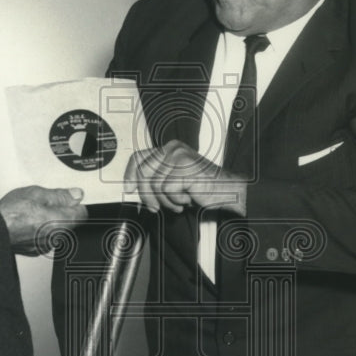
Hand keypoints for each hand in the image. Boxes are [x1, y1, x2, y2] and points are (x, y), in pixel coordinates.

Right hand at [0, 186, 86, 254]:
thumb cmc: (11, 213)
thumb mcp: (37, 194)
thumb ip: (60, 195)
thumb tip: (76, 195)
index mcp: (61, 223)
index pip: (82, 213)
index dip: (74, 203)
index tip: (67, 198)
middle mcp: (56, 238)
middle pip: (69, 222)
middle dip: (60, 211)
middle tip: (43, 203)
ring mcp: (45, 246)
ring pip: (55, 231)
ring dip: (49, 222)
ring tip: (32, 212)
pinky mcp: (35, 250)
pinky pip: (43, 238)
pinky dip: (38, 231)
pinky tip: (27, 223)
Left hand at [124, 140, 247, 215]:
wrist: (227, 191)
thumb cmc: (202, 187)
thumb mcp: (173, 181)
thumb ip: (155, 179)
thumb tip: (133, 188)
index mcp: (169, 149)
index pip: (139, 157)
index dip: (130, 174)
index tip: (128, 189)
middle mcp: (172, 149)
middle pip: (143, 172)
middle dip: (146, 194)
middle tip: (155, 207)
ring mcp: (179, 157)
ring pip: (155, 184)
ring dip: (165, 201)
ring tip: (178, 203)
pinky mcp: (185, 168)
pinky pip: (167, 190)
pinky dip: (176, 201)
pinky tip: (187, 200)